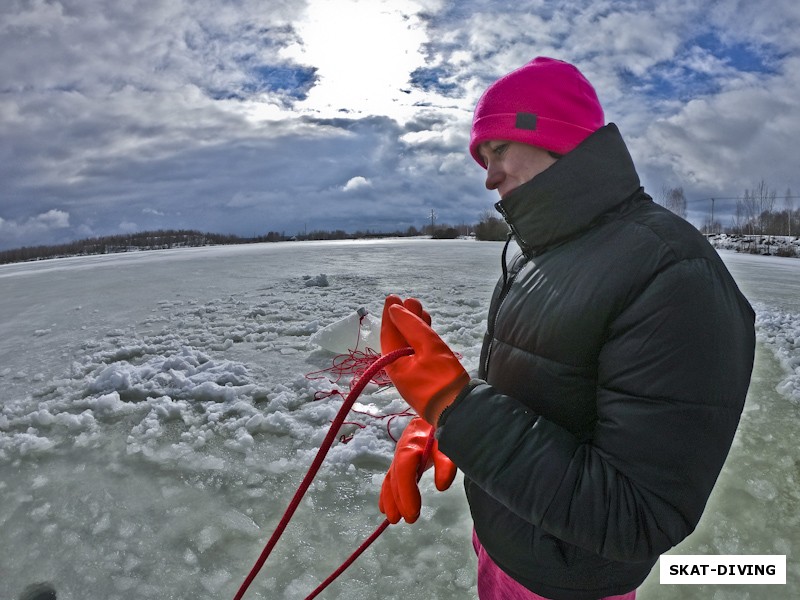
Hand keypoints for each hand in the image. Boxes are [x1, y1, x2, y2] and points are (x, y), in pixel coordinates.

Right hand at [379, 417, 456, 523]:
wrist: (445, 407)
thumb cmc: (448, 425)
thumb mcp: (450, 440)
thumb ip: (446, 461)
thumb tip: (441, 486)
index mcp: (414, 442)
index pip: (404, 469)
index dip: (405, 493)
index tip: (412, 513)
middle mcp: (404, 447)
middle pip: (395, 476)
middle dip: (398, 500)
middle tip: (406, 520)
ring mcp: (402, 451)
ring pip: (391, 477)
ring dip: (390, 499)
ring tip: (392, 519)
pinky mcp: (405, 457)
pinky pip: (393, 476)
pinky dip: (388, 492)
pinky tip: (384, 507)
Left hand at [381, 295, 469, 424]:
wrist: (460, 410)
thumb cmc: (443, 379)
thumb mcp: (428, 347)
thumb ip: (411, 326)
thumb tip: (394, 309)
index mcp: (394, 364)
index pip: (389, 333)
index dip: (390, 314)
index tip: (392, 297)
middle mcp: (399, 369)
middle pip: (398, 338)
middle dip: (404, 318)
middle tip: (410, 300)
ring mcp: (411, 375)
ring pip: (409, 345)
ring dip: (414, 327)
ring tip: (420, 309)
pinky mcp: (424, 378)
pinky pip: (418, 353)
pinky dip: (421, 339)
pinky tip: (427, 328)